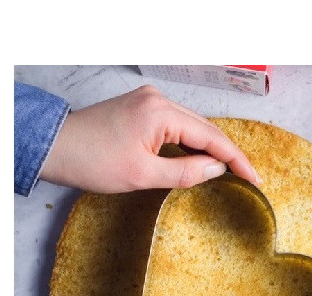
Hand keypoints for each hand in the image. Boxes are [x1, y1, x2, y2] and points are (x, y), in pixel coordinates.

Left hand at [40, 85, 260, 192]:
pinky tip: (200, 158)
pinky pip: (178, 125)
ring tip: (230, 172)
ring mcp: (150, 102)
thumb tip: (217, 169)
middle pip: (206, 128)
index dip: (236, 160)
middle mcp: (159, 100)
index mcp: (161, 113)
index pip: (211, 138)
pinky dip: (192, 143)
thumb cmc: (93, 161)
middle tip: (247, 178)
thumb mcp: (143, 175)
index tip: (255, 178)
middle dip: (227, 154)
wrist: (56, 148)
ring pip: (193, 126)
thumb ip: (185, 172)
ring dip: (210, 149)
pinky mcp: (143, 109)